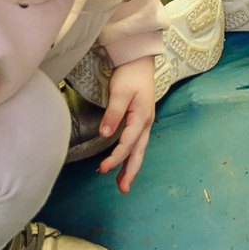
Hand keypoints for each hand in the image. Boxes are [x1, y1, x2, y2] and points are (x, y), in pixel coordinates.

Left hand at [96, 62, 156, 193]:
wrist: (139, 60)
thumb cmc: (129, 74)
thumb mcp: (120, 92)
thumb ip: (113, 114)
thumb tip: (105, 134)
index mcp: (142, 117)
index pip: (127, 144)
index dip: (115, 158)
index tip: (102, 169)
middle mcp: (146, 123)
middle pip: (138, 152)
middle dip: (130, 172)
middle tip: (123, 190)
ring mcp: (145, 122)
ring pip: (139, 149)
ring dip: (131, 166)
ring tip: (123, 184)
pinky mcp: (141, 119)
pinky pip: (137, 142)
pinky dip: (132, 155)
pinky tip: (126, 161)